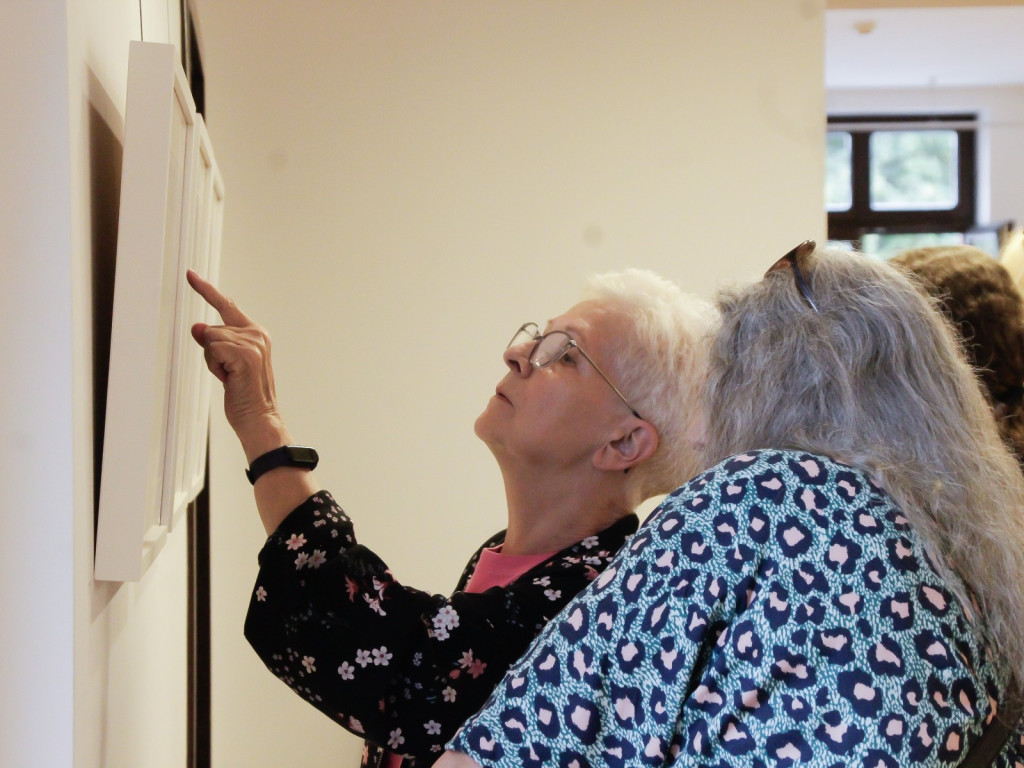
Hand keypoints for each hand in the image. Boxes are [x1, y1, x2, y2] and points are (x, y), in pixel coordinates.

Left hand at [187, 270, 285, 457]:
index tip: (190, 274)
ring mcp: (253, 343)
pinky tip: (230, 379)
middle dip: (211, 353)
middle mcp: (257, 334)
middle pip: (212, 329)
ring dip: (213, 362)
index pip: (227, 306)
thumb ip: (214, 343)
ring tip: (230, 378)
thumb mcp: (225, 364)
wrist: (259, 419)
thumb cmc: (243, 395)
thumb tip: (197, 327)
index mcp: (256, 334)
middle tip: (228, 374)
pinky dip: (215, 366)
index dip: (206, 291)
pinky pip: (212, 348)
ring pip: (210, 339)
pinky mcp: (245, 353)